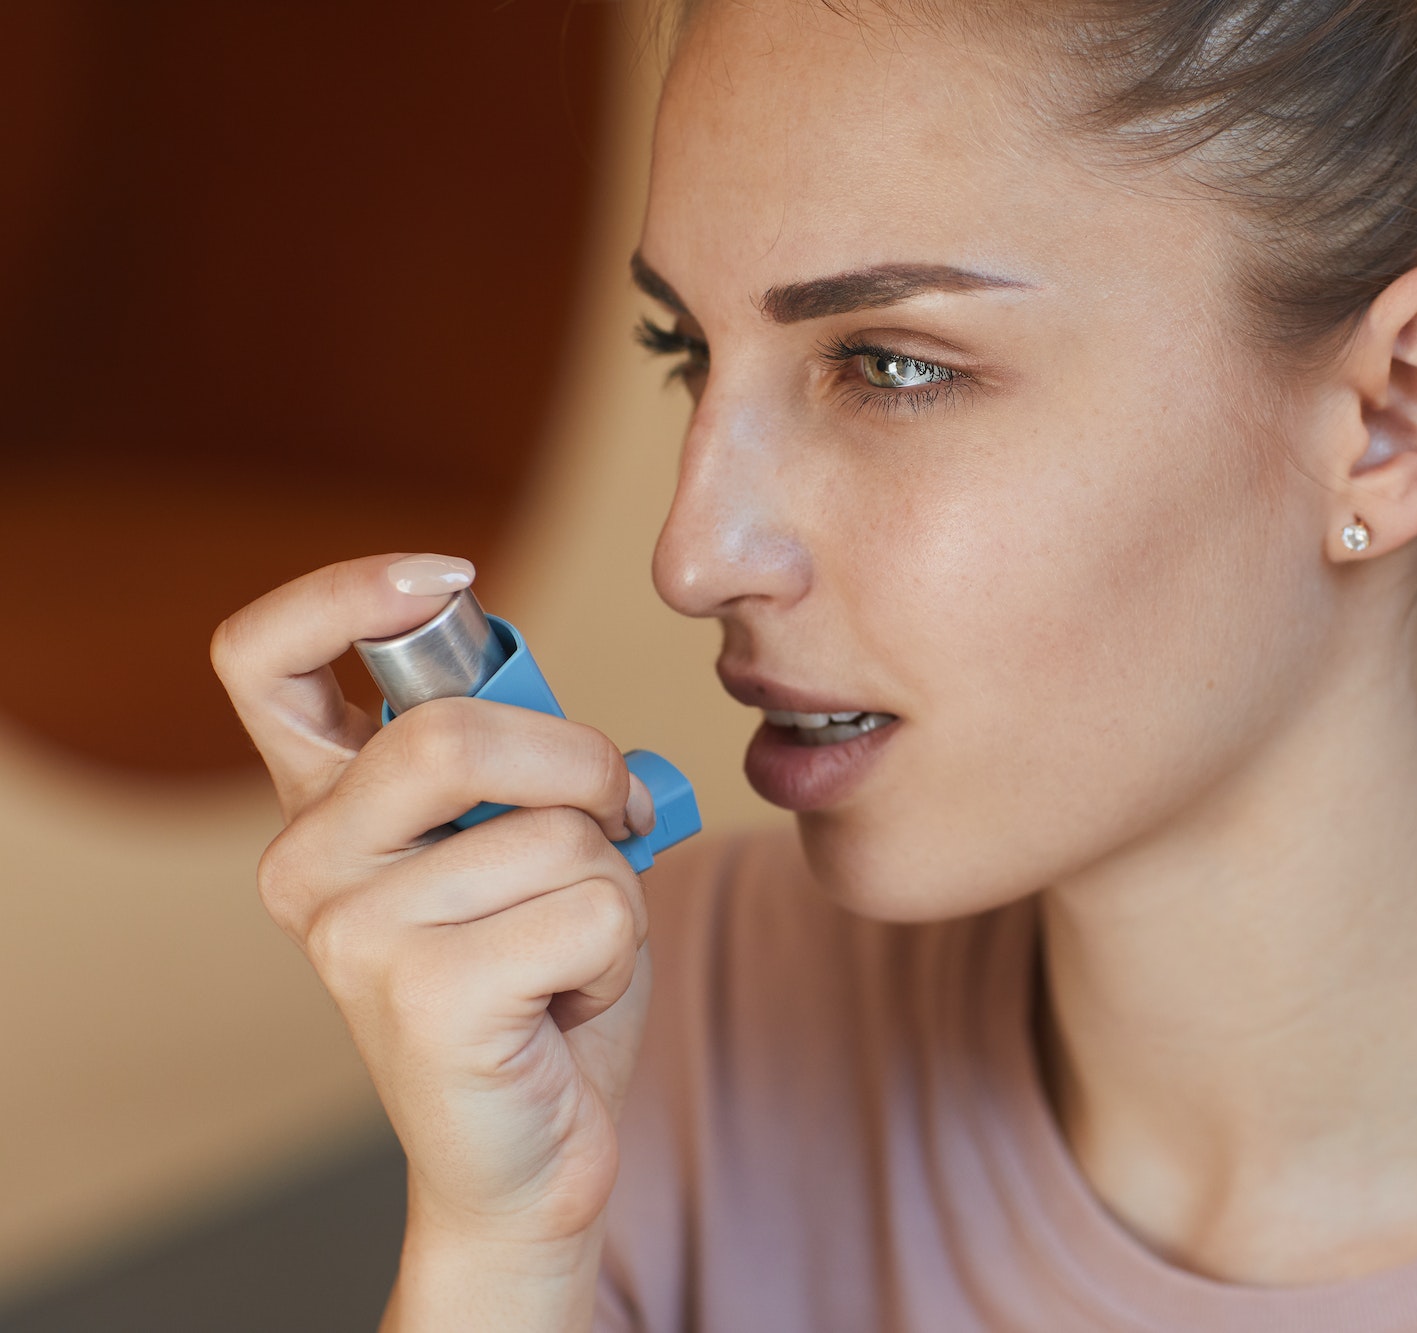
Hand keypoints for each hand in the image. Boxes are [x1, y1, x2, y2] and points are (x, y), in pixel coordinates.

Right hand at [212, 554, 656, 1324]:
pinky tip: (565, 1001)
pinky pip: (590, 906)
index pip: (263, 659)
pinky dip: (620, 948)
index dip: (347, 593)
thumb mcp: (524, 840)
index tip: (448, 579)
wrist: (536, 1150)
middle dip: (579, 762)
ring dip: (613, 886)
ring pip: (557, 831)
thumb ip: (516, 761)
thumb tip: (557, 721)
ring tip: (564, 953)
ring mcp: (351, 932)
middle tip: (616, 813)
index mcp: (323, 805)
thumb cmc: (540, 980)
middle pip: (453, 730)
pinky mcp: (422, 995)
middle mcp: (307, 862)